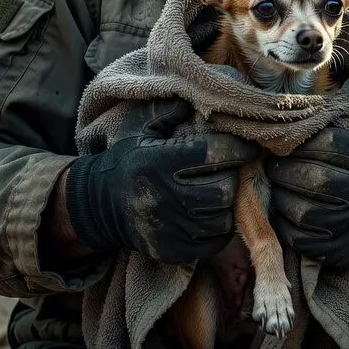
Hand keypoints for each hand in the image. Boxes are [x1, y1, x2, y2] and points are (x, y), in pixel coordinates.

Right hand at [65, 99, 255, 264]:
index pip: (212, 153)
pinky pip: (215, 241)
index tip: (249, 145)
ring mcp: (169, 228)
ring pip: (223, 217)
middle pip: (223, 189)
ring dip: (229, 202)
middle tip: (235, 168)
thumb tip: (198, 97)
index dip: (238, 147)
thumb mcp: (138, 127)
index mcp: (157, 162)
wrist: (99, 205)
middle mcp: (164, 197)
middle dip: (234, 176)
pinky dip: (221, 226)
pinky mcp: (174, 250)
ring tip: (224, 187)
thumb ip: (167, 109)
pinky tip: (214, 210)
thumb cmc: (126, 159)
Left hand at [264, 127, 348, 267]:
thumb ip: (339, 131)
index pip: (329, 144)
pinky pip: (304, 240)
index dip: (301, 143)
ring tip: (277, 189)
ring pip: (305, 212)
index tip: (286, 144)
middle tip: (272, 167)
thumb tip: (291, 123)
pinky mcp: (346, 252)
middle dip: (284, 171)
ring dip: (281, 199)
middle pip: (315, 180)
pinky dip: (286, 225)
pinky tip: (284, 213)